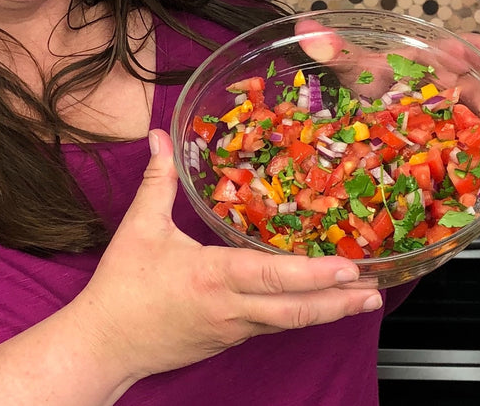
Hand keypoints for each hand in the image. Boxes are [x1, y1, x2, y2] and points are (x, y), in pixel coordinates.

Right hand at [68, 130, 381, 382]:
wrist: (104, 344)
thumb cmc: (122, 287)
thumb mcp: (140, 228)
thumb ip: (157, 180)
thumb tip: (158, 136)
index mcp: (212, 276)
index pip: (273, 277)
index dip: (314, 275)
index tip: (348, 268)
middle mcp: (231, 308)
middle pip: (296, 310)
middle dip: (339, 301)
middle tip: (375, 290)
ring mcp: (233, 328)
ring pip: (290, 322)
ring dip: (329, 311)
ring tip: (364, 300)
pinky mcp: (230, 339)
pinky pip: (273, 325)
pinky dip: (301, 315)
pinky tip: (320, 305)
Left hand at [292, 18, 479, 144]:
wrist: (355, 109)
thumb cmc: (363, 80)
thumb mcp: (351, 67)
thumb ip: (333, 50)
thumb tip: (304, 29)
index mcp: (427, 59)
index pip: (463, 46)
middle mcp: (442, 83)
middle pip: (476, 87)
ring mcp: (444, 111)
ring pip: (474, 115)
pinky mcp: (442, 136)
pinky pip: (462, 140)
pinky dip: (473, 148)